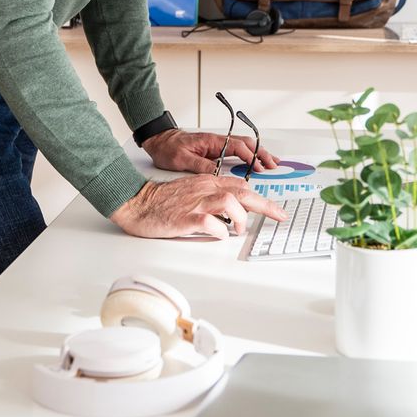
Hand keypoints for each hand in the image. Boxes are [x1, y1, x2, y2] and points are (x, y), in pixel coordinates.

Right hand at [110, 173, 288, 239]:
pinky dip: (219, 230)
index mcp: (207, 182)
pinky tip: (217, 234)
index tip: (277, 210)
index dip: (262, 199)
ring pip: (229, 202)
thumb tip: (233, 210)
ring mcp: (194, 203)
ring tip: (236, 230)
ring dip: (239, 218)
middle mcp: (204, 189)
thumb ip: (212, 196)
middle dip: (265, 205)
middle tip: (279, 216)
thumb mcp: (192, 191)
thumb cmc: (162, 201)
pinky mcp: (184, 218)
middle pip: (242, 192)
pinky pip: (209, 222)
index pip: (241, 186)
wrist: (137, 202)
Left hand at [142, 128, 277, 175]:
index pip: (237, 147)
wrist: (159, 140)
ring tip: (271, 163)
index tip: (259, 168)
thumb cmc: (168, 148)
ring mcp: (217, 145)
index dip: (250, 157)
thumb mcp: (182, 159)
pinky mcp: (216, 150)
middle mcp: (217, 141)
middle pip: (246, 144)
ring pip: (244, 147)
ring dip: (258, 154)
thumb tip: (217, 172)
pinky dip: (249, 156)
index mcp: (211, 141)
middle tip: (274, 165)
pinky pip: (237, 151)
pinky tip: (254, 163)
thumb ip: (200, 165)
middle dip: (262, 153)